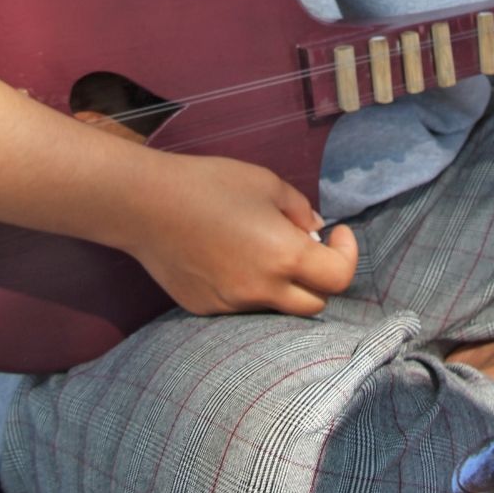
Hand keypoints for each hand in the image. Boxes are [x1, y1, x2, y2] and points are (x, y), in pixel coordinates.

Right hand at [124, 153, 358, 317]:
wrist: (146, 205)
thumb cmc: (210, 185)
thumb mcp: (266, 183)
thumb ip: (299, 209)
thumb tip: (314, 228)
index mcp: (284, 256)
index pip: (339, 278)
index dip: (347, 254)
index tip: (337, 233)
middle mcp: (262, 290)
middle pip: (315, 304)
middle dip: (320, 277)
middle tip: (307, 245)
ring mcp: (232, 305)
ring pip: (277, 307)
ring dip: (284, 284)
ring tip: (264, 247)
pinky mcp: (206, 309)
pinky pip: (242, 305)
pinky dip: (250, 287)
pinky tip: (229, 256)